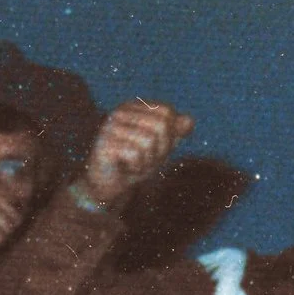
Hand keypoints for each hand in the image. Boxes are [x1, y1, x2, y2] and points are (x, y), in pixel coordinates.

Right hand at [77, 100, 193, 207]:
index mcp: (134, 107)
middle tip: (144, 160)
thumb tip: (189, 121)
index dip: (168, 136)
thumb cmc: (134, 164)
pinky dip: (136, 167)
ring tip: (134, 165)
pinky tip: (125, 169)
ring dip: (147, 161)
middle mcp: (120, 111)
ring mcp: (110, 125)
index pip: (167, 113)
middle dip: (159, 150)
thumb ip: (175, 133)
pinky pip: (135, 154)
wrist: (108, 187)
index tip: (154, 149)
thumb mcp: (160, 147)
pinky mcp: (104, 143)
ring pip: (148, 141)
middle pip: (160, 125)